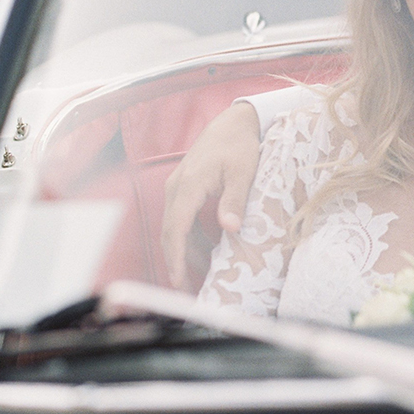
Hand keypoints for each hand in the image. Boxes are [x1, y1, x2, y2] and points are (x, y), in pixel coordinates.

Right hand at [162, 101, 261, 288]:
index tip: (178, 281)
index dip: (176, 257)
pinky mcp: (184, 189)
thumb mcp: (243, 172)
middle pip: (170, 232)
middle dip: (175, 262)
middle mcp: (177, 188)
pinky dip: (189, 238)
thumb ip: (235, 199)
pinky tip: (204, 254)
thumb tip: (229, 228)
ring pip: (174, 228)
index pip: (176, 228)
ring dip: (183, 252)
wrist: (234, 122)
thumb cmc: (240, 145)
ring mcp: (178, 188)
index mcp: (189, 185)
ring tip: (195, 279)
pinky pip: (181, 219)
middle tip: (185, 291)